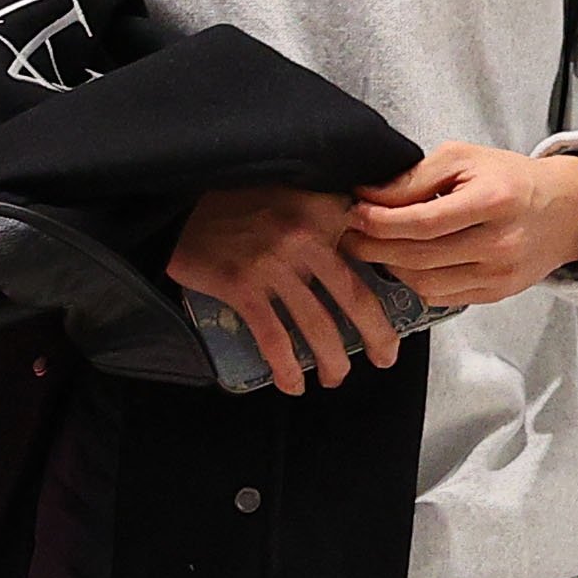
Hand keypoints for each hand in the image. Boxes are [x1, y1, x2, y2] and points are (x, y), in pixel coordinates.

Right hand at [164, 184, 403, 396]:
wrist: (178, 205)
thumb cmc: (237, 204)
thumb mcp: (292, 195)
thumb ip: (328, 216)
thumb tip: (362, 255)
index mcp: (323, 211)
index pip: (371, 254)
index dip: (390, 288)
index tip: (398, 312)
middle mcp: (304, 234)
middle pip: (355, 298)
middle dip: (377, 337)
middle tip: (384, 358)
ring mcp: (272, 260)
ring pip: (318, 325)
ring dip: (331, 361)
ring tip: (334, 377)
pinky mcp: (241, 284)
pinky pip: (274, 337)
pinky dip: (286, 367)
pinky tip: (291, 383)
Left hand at [338, 142, 577, 306]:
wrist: (565, 210)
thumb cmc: (510, 179)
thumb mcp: (465, 159)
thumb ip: (416, 177)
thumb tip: (368, 195)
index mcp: (493, 201)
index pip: (422, 221)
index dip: (380, 221)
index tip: (354, 212)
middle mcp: (499, 244)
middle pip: (419, 256)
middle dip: (374, 246)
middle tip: (349, 234)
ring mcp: (500, 275)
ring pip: (425, 282)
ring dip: (390, 267)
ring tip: (374, 247)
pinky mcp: (497, 294)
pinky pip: (442, 297)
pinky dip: (416, 281)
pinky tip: (405, 262)